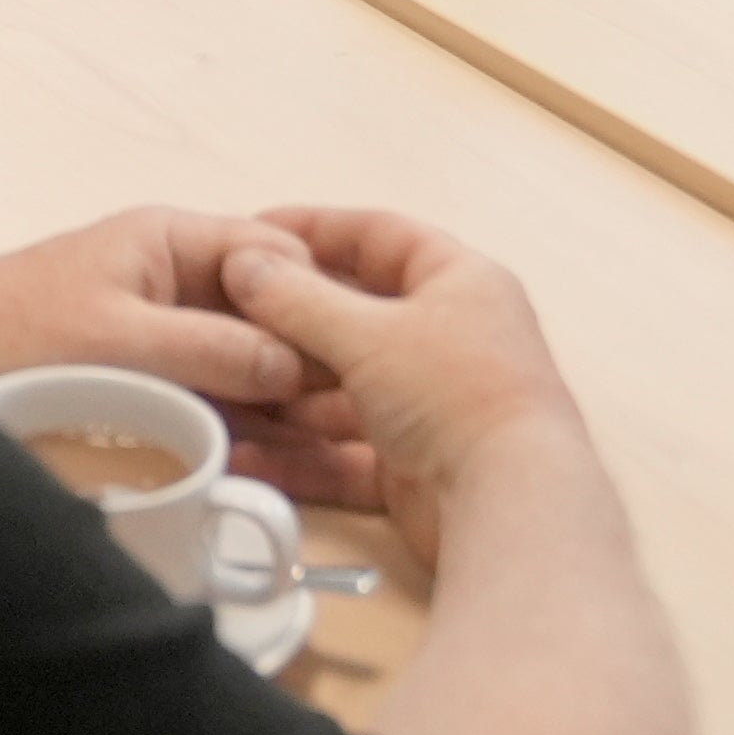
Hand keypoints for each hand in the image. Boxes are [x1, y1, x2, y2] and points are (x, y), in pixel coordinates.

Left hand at [0, 211, 360, 503]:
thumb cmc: (3, 334)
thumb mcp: (115, 339)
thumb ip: (209, 348)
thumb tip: (297, 363)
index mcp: (175, 242)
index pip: (280, 256)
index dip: (322, 302)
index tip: (362, 353)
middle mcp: (184, 288)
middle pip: (280, 321)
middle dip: (325, 366)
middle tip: (376, 418)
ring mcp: (175, 347)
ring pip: (262, 376)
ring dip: (302, 414)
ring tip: (359, 458)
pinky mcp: (162, 399)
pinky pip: (229, 416)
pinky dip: (263, 441)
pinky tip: (299, 474)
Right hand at [217, 207, 586, 552]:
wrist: (508, 505)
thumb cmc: (455, 396)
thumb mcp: (368, 334)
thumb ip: (299, 299)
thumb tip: (244, 263)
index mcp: (460, 282)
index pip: (381, 234)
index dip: (316, 228)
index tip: (253, 231)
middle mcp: (453, 339)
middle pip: (359, 315)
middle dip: (292, 320)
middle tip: (228, 314)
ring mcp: (435, 406)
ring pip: (348, 388)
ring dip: (290, 393)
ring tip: (225, 388)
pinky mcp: (416, 468)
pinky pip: (346, 452)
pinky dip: (301, 456)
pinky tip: (244, 458)